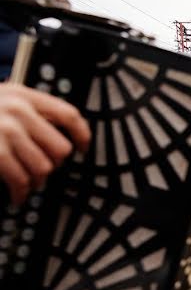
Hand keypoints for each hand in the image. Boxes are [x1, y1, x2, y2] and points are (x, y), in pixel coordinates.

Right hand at [0, 83, 89, 204]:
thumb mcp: (0, 101)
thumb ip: (27, 112)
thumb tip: (62, 140)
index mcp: (22, 95)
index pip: (68, 115)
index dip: (81, 135)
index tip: (83, 149)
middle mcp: (16, 110)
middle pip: (60, 148)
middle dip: (52, 165)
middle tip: (39, 170)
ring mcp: (4, 130)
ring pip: (44, 168)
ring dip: (36, 181)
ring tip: (26, 183)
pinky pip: (22, 180)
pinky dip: (20, 193)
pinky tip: (16, 194)